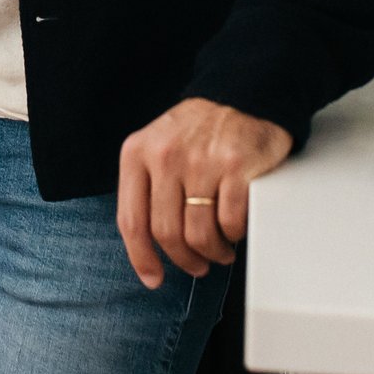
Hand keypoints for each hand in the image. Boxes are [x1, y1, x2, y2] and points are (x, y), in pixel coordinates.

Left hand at [115, 98, 292, 288]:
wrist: (242, 96)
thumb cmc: (199, 129)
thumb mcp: (157, 147)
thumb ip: (146, 187)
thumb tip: (146, 247)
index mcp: (137, 153)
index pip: (131, 220)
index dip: (141, 258)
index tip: (153, 277)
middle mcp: (165, 156)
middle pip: (167, 233)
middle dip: (185, 259)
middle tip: (198, 264)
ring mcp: (201, 161)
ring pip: (199, 234)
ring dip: (213, 252)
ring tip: (220, 249)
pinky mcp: (236, 167)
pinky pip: (230, 222)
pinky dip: (234, 233)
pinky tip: (235, 228)